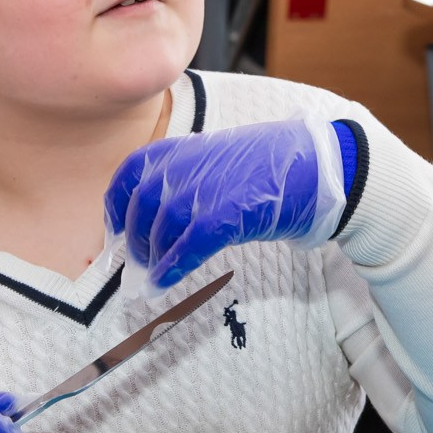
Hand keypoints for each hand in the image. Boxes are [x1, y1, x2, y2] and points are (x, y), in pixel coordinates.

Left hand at [105, 118, 352, 289]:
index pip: (129, 174)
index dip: (115, 208)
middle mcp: (186, 163)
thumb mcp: (218, 159)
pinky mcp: (226, 212)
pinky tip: (161, 285)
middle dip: (133, 241)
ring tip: (149, 279)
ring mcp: (205, 187)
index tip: (114, 233)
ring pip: (159, 228)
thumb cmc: (271, 165)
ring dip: (150, 259)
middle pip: (140, 207)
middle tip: (137, 265)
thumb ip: (187, 178)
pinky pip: (186, 246)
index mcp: (181, 147)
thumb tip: (159, 217)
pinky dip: (170, 268)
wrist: (317, 165)